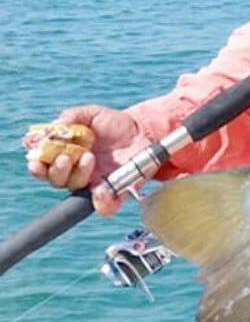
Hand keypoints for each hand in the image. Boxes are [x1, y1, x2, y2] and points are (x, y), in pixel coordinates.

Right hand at [24, 105, 149, 215]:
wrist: (142, 130)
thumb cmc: (113, 124)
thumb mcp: (92, 114)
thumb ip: (73, 116)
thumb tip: (54, 125)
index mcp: (66, 154)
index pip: (43, 165)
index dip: (36, 164)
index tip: (35, 157)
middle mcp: (75, 171)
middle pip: (55, 179)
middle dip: (54, 170)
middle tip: (64, 157)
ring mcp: (93, 182)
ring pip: (74, 188)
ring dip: (76, 174)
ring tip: (88, 157)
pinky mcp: (113, 191)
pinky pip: (103, 207)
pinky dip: (100, 201)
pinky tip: (100, 189)